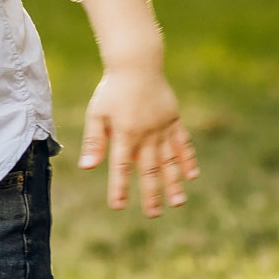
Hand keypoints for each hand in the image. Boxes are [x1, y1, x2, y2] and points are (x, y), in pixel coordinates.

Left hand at [78, 68, 196, 215]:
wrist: (137, 64)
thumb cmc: (112, 90)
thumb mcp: (97, 114)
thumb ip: (95, 141)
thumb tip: (87, 167)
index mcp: (125, 134)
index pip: (121, 168)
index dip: (119, 188)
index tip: (118, 206)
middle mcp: (146, 135)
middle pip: (149, 170)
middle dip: (151, 194)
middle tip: (153, 215)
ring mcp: (163, 129)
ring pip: (169, 161)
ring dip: (174, 183)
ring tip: (178, 203)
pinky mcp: (174, 121)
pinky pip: (183, 144)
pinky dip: (187, 160)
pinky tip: (192, 176)